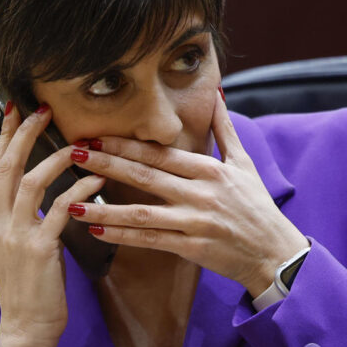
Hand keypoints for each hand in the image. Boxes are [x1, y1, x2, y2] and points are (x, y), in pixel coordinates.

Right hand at [0, 103, 105, 346]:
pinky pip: (59, 209)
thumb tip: (34, 182)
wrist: (26, 325)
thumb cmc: (27, 283)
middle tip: (45, 109)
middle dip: (25, 133)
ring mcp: (15, 236)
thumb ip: (17, 213)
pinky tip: (96, 181)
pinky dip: (79, 191)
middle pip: (7, 165)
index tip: (17, 107)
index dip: (5, 136)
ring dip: (56, 158)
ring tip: (79, 145)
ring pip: (31, 182)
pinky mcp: (39, 250)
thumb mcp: (12, 243)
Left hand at [66, 89, 307, 297]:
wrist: (276, 253)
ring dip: (104, 207)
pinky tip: (97, 231)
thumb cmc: (257, 207)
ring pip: (142, 212)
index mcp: (209, 170)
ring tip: (71, 202)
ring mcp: (195, 222)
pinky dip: (122, 236)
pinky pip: (150, 241)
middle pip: (145, 176)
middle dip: (106, 164)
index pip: (159, 154)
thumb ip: (225, 129)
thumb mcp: (244, 164)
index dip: (125, 144)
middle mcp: (201, 193)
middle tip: (72, 155)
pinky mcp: (192, 248)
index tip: (94, 136)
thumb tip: (216, 93)